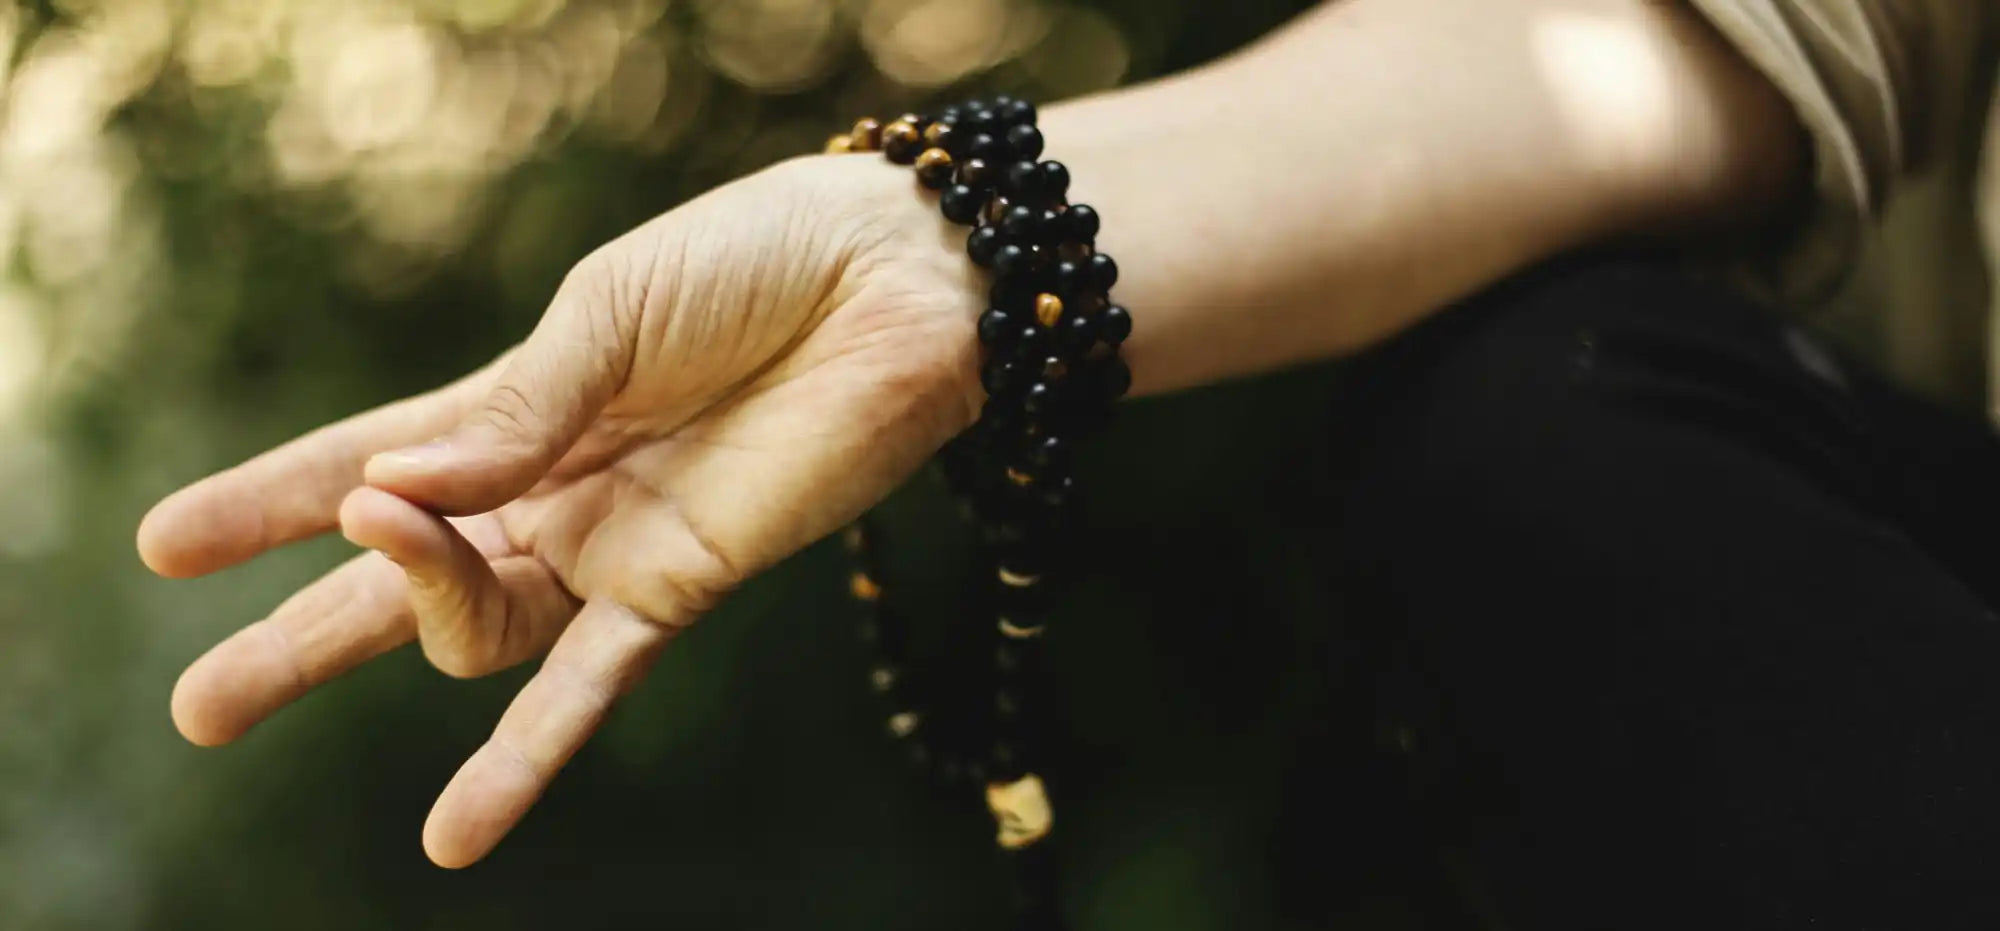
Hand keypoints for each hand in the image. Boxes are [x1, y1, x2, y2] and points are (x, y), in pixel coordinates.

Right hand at [138, 153, 986, 866]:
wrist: (898, 284)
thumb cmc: (754, 266)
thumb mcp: (609, 313)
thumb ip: (511, 411)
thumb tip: (389, 489)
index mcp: (518, 407)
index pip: (368, 462)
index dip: (270, 501)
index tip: (165, 546)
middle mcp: (549, 490)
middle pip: (398, 577)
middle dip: (298, 633)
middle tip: (201, 704)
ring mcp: (608, 548)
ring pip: (470, 628)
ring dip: (394, 619)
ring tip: (284, 648)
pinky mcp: (679, 589)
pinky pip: (586, 688)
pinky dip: (521, 759)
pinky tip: (454, 835)